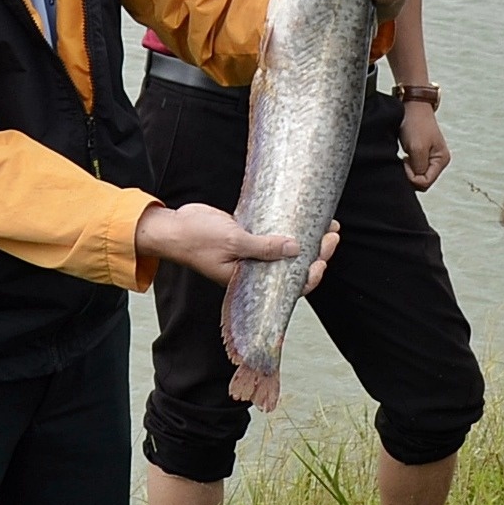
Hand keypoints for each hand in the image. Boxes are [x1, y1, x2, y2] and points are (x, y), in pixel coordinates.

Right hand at [136, 204, 341, 293]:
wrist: (172, 227)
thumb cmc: (196, 240)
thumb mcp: (233, 242)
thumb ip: (264, 247)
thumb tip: (295, 248)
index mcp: (250, 282)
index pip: (289, 286)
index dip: (310, 275)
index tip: (322, 259)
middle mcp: (255, 272)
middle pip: (293, 268)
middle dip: (317, 253)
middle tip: (332, 233)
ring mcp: (252, 256)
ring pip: (287, 252)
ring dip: (308, 240)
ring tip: (327, 224)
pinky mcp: (249, 239)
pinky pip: (274, 237)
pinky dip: (289, 230)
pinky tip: (303, 218)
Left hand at [398, 100, 450, 190]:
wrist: (411, 105)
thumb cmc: (415, 122)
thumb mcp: (417, 148)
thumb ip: (419, 168)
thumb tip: (417, 181)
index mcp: (442, 159)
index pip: (425, 182)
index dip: (412, 176)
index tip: (406, 161)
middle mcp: (438, 160)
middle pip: (422, 181)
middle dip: (411, 174)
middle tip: (404, 159)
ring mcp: (430, 157)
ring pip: (417, 175)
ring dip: (408, 169)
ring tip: (405, 155)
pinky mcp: (421, 154)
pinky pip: (414, 168)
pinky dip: (407, 165)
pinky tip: (404, 155)